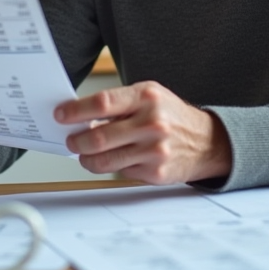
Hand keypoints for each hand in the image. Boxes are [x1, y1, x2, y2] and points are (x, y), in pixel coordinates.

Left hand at [53, 81, 231, 184]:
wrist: (207, 142)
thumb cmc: (171, 115)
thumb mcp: (149, 96)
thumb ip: (118, 103)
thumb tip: (80, 116)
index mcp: (147, 97)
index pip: (102, 103)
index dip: (76, 111)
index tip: (61, 115)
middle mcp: (152, 123)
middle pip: (98, 137)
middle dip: (77, 141)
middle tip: (71, 140)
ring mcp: (154, 150)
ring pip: (104, 161)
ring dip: (87, 159)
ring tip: (85, 154)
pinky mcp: (155, 172)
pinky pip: (119, 173)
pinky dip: (110, 167)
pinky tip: (113, 159)